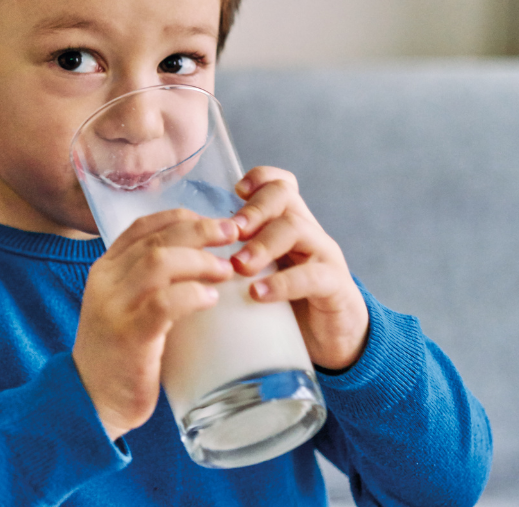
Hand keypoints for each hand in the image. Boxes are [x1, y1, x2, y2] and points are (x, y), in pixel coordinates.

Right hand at [72, 209, 238, 440]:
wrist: (91, 400)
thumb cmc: (119, 354)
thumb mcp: (125, 307)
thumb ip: (150, 283)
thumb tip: (201, 261)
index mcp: (105, 269)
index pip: (143, 226)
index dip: (182, 218)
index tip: (214, 223)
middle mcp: (106, 281)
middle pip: (157, 239)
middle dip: (200, 231)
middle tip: (232, 235)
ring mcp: (115, 307)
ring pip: (159, 263)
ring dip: (200, 261)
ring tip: (226, 270)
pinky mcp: (129, 336)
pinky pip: (164, 304)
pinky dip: (192, 295)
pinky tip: (211, 299)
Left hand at [228, 166, 368, 371]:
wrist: (332, 339)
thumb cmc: (287, 304)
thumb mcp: (259, 275)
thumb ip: (233, 261)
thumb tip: (183, 261)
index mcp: (288, 224)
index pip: (280, 184)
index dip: (260, 179)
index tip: (235, 192)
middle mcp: (307, 232)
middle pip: (284, 197)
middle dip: (253, 210)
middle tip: (230, 232)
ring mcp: (324, 256)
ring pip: (295, 228)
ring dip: (262, 244)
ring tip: (239, 266)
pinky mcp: (335, 286)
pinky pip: (312, 276)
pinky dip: (282, 283)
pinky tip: (259, 294)